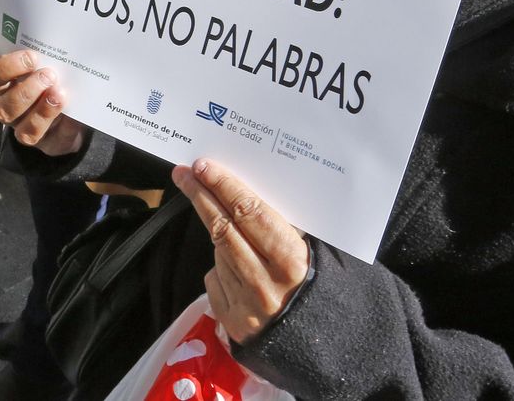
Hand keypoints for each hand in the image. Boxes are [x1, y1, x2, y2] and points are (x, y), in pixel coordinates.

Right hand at [0, 50, 87, 155]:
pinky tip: (70, 112)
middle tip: (49, 75)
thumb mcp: (52, 65)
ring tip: (59, 93)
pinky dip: (59, 124)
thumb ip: (49, 57)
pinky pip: (46, 138)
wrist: (77, 109)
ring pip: (20, 127)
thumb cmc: (57, 79)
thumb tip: (62, 40)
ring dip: (40, 110)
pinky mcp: (43, 142)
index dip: (6, 67)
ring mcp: (23, 128)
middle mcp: (9, 108)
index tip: (32, 56)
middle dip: (26, 90)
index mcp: (6, 85)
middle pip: (2, 107)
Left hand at [173, 158, 311, 343]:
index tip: (204, 167)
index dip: (224, 186)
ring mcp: (246, 306)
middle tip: (185, 174)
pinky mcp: (232, 323)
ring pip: (219, 253)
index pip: (249, 213)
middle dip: (201, 196)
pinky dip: (222, 268)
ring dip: (219, 234)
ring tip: (231, 230)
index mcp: (292, 262)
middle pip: (223, 228)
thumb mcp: (315, 253)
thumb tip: (244, 195)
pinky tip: (238, 269)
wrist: (329, 346)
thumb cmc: (324, 291)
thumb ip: (282, 228)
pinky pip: (216, 280)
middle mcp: (265, 284)